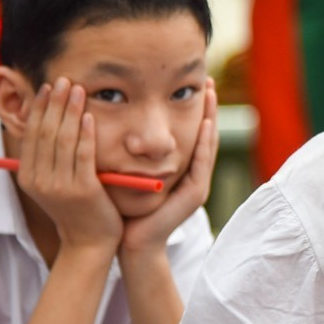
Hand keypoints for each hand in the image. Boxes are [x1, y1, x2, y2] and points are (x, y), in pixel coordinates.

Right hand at [15, 79, 122, 253]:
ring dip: (70, 110)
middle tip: (63, 79)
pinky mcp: (82, 190)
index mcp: (27, 177)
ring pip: (63, 139)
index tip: (48, 87)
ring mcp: (59, 186)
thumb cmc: (75, 209)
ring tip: (77, 89)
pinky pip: (83, 154)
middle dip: (54, 102)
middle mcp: (39, 180)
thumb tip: (48, 123)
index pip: (31, 134)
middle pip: (45, 132)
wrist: (89, 243)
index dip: (39, 108)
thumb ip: (47, 159)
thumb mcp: (52, 184)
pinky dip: (85, 132)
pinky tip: (89, 115)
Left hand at [120, 80, 218, 257]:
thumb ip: (129, 149)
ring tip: (210, 94)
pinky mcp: (195, 195)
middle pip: (206, 134)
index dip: (193, 109)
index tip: (191, 83)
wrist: (130, 242)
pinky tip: (205, 123)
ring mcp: (197, 185)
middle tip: (207, 80)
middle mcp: (193, 175)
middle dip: (208, 107)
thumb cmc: (124, 208)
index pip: (191, 132)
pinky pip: (203, 163)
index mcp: (180, 169)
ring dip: (211, 118)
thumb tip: (112, 119)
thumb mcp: (129, 170)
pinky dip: (205, 143)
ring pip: (209, 145)